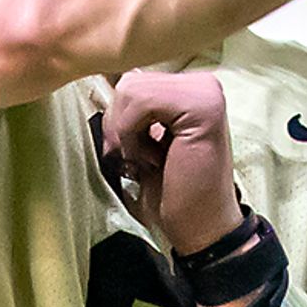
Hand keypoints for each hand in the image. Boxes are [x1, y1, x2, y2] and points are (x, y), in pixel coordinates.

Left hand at [94, 69, 242, 257]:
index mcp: (190, 87)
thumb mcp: (145, 139)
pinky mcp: (202, 107)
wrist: (202, 230)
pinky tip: (155, 160)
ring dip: (128, 134)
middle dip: (120, 127)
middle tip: (140, 161)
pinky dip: (134, 136)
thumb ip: (134, 106)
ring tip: (151, 160)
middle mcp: (203, 83)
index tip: (131, 154)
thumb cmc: (171, 192)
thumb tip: (101, 76)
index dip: (119, 120)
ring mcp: (206, 92)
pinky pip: (141, 102)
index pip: (132, 80)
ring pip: (131, 89)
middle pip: (128, 82)